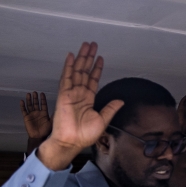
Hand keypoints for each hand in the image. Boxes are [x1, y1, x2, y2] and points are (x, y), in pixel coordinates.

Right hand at [20, 92, 51, 139]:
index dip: (42, 99)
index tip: (42, 93)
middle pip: (36, 103)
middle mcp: (37, 112)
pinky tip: (22, 101)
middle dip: (35, 98)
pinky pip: (24, 110)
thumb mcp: (51, 122)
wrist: (38, 136)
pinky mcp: (26, 117)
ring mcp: (31, 114)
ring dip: (29, 100)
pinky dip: (22, 106)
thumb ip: (54, 116)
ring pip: (30, 105)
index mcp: (44, 113)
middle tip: (34, 92)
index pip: (43, 104)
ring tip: (28, 94)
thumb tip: (59, 109)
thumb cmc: (46, 130)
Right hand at [37, 43, 123, 170]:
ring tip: (85, 45)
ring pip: (77, 71)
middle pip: (85, 71)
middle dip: (88, 58)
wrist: (72, 142)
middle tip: (92, 44)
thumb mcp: (103, 120)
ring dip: (81, 58)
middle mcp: (79, 93)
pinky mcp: (64, 95)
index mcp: (88, 99)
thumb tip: (121, 101)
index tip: (100, 58)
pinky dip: (68, 66)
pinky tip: (70, 56)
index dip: (96, 68)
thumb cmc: (85, 135)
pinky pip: (66, 78)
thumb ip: (110, 108)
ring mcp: (71, 93)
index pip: (93, 80)